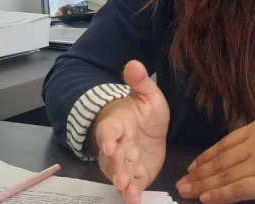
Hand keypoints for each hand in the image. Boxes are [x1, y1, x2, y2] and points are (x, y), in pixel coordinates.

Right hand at [92, 60, 169, 203]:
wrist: (146, 129)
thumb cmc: (143, 111)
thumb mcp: (147, 94)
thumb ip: (140, 82)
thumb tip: (134, 63)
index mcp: (117, 123)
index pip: (108, 130)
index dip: (107, 138)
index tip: (110, 146)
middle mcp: (117, 145)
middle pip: (112, 158)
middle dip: (116, 168)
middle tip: (121, 179)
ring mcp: (124, 162)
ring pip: (119, 174)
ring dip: (122, 184)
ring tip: (128, 193)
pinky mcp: (135, 175)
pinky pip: (131, 185)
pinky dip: (131, 193)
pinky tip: (135, 200)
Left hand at [176, 81, 254, 203]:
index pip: (226, 143)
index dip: (207, 156)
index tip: (194, 166)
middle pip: (222, 161)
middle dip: (200, 174)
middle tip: (182, 183)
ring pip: (226, 176)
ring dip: (204, 187)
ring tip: (188, 193)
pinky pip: (239, 190)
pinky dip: (221, 195)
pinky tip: (208, 199)